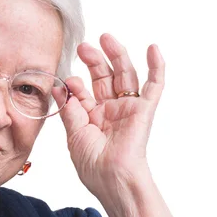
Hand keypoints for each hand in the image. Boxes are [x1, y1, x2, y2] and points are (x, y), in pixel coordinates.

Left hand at [60, 33, 164, 197]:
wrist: (111, 178)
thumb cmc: (92, 164)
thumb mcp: (74, 134)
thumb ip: (69, 109)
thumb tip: (60, 86)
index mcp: (92, 117)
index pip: (84, 92)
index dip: (74, 84)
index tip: (65, 80)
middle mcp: (110, 110)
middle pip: (104, 77)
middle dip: (94, 61)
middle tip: (83, 46)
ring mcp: (127, 108)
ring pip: (125, 75)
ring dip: (117, 55)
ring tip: (105, 38)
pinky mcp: (144, 110)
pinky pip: (154, 86)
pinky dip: (156, 67)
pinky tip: (153, 49)